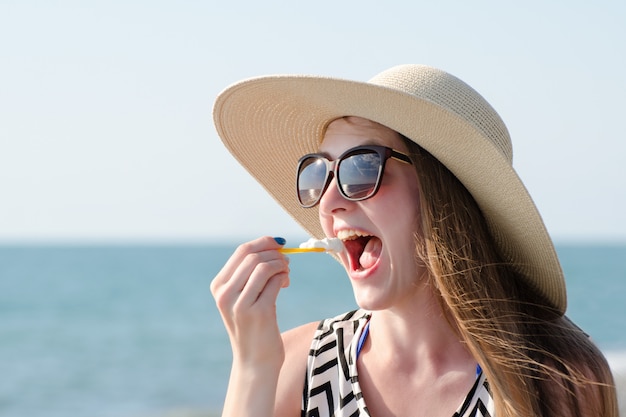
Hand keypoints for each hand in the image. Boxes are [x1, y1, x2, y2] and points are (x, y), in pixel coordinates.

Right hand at [211, 236, 289, 367]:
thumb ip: (250, 273)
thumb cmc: (252, 326)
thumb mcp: (242, 298)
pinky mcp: (259, 312)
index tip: (278, 243)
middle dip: (274, 253)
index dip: (263, 242)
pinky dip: (283, 277)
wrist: (254, 362)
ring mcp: (241, 304)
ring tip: (286, 273)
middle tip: (286, 261)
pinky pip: (275, 282)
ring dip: (281, 265)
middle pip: (253, 256)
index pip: (241, 251)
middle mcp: (225, 294)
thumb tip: (273, 244)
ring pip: (264, 267)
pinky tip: (285, 283)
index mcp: (218, 286)